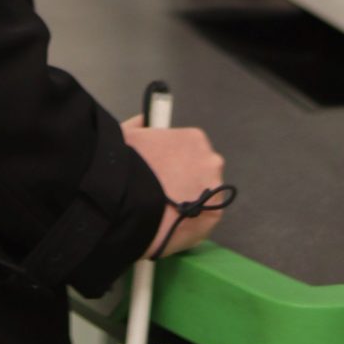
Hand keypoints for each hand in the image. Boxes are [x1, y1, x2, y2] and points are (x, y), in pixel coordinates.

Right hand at [122, 117, 228, 257]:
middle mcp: (210, 161)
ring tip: (166, 209)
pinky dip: (190, 220)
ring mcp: (214, 189)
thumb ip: (141, 125)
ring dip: (190, 199)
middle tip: (164, 190)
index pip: (190, 148)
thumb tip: (145, 121)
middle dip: (185, 179)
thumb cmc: (129, 167)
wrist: (129, 203)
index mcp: (194, 139)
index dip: (174, 161)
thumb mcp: (128, 134)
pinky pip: (202, 218)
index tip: (162, 171)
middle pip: (200, 170)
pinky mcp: (213, 216)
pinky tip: (172, 222)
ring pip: (203, 195)